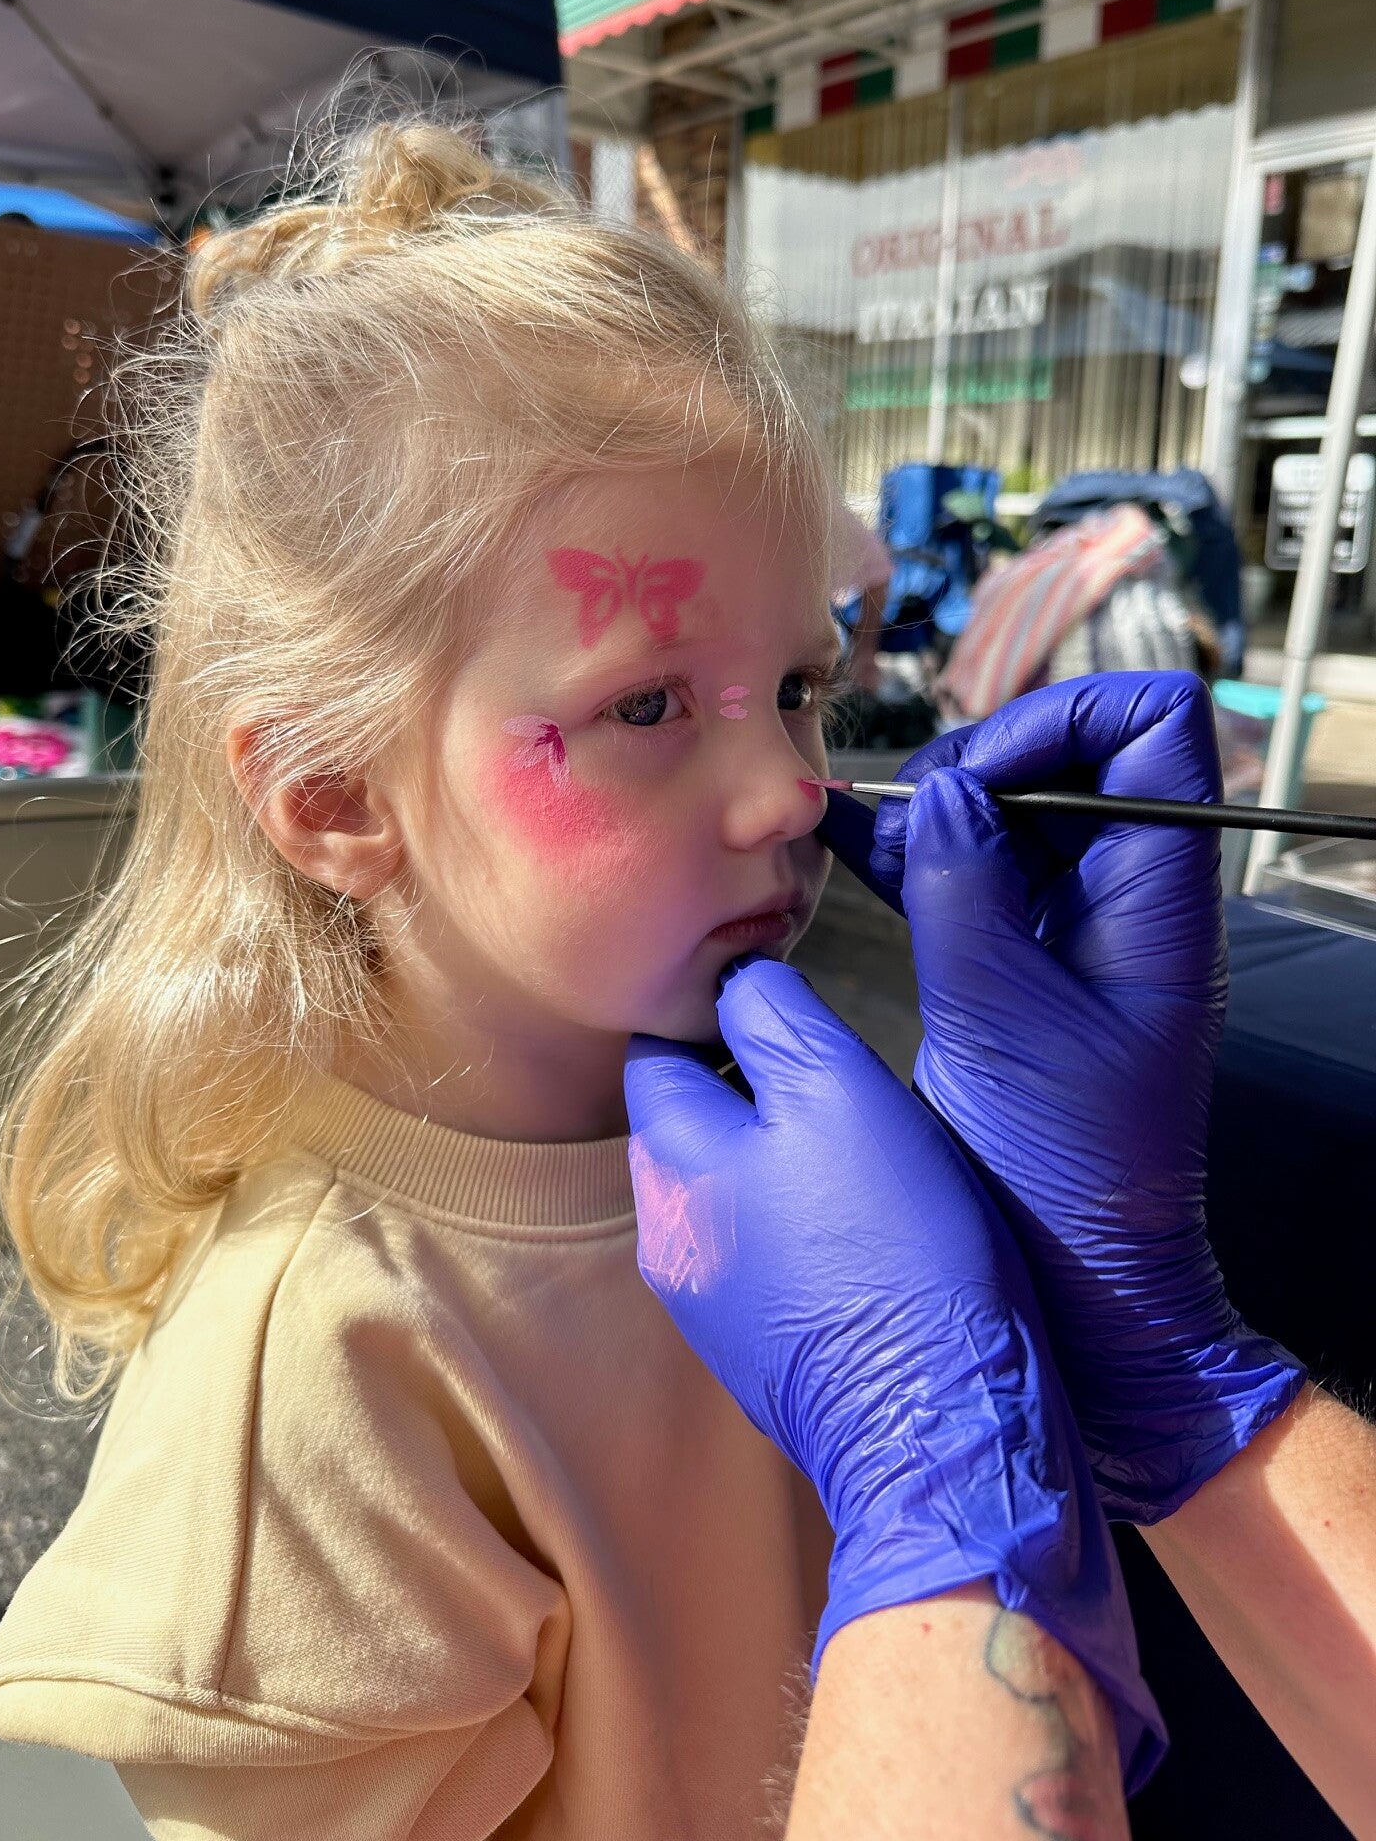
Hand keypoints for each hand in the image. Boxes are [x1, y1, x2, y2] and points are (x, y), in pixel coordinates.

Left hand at [624, 957, 1164, 1787]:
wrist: (941, 1427)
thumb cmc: (894, 1244)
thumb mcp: (842, 1092)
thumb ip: (776, 1019)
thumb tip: (737, 977)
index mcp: (671, 1162)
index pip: (657, 1054)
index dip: (716, 1017)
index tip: (787, 1013)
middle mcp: (667, 1237)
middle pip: (688, 1126)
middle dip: (746, 1094)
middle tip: (840, 1084)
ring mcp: (708, 1305)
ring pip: (728, 1194)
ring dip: (777, 1166)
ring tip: (862, 1158)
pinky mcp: (758, 1354)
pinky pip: (764, 1258)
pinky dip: (801, 1230)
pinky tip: (866, 1233)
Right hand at [818, 672, 1305, 1521]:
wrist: (1084, 1286)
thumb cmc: (1069, 1175)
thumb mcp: (1004, 1024)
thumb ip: (966, 893)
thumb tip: (939, 795)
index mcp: (1159, 897)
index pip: (1153, 725)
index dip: (1063, 719)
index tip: (975, 782)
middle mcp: (1126, 896)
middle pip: (1071, 756)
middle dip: (978, 762)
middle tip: (902, 816)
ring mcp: (1075, 929)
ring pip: (1012, 813)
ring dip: (931, 810)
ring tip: (853, 830)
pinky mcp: (1023, 965)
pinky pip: (973, 875)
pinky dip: (911, 855)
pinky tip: (845, 853)